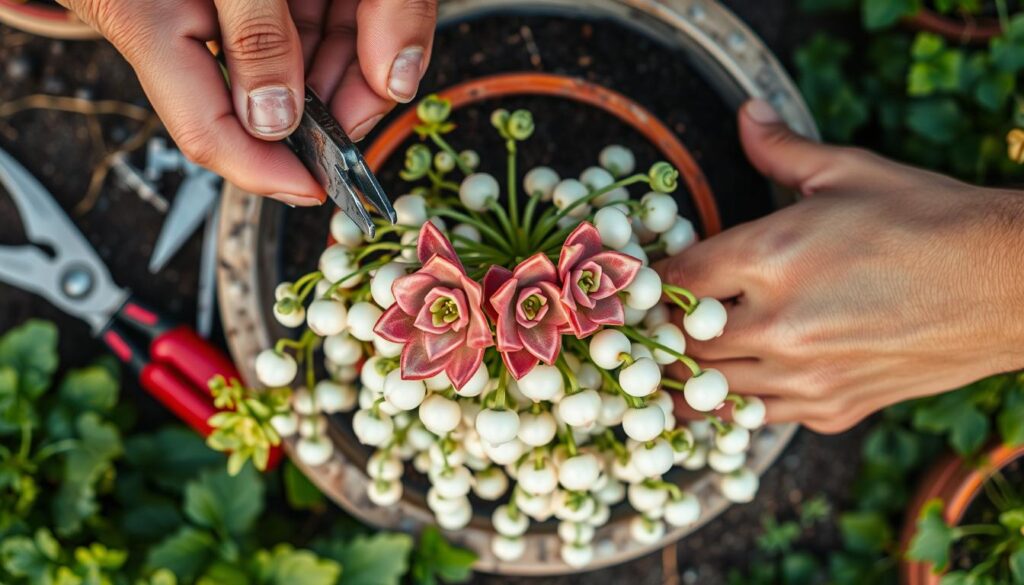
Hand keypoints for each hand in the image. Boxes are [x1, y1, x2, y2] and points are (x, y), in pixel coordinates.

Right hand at [60, 0, 436, 205]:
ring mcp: (213, 4)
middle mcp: (181, 18)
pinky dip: (335, 34)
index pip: (209, 130)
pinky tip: (364, 37)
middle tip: (378, 100)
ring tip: (380, 59)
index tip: (323, 188)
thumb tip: (279, 118)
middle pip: (262, 101)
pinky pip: (296, 23)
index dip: (266, 174)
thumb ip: (256, 32)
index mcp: (149, 16)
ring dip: (341, 72)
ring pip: (290, 64)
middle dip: (328, 111)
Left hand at [656, 100, 1023, 432]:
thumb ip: (782, 150)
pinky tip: (745, 378)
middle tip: (664, 320)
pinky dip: (741, 401)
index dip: (655, 283)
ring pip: (710, 391)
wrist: (1011, 285)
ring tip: (690, 355)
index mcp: (771, 257)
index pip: (675, 281)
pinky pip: (759, 417)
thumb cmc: (932, 222)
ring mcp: (806, 376)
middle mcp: (779, 324)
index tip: (655, 281)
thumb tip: (747, 115)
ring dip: (693, 373)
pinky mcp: (832, 409)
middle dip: (665, 332)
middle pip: (680, 344)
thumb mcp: (852, 172)